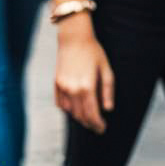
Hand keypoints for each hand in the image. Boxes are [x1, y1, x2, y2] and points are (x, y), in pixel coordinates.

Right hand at [54, 17, 114, 132]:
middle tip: (97, 126)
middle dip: (90, 123)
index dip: (98, 125)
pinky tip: (75, 107)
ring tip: (87, 116)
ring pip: (70, 111)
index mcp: (87, 87)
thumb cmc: (93, 52)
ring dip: (79, 117)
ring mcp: (63, 85)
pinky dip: (67, 108)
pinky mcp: (56, 81)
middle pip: (80, 116)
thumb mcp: (106, 71)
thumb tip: (108, 109)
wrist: (73, 37)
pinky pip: (60, 102)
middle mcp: (72, 89)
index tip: (102, 128)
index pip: (92, 115)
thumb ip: (107, 92)